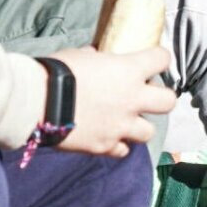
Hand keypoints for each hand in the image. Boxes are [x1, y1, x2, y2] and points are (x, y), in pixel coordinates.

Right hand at [47, 42, 176, 157]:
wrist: (38, 101)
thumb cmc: (57, 72)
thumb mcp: (79, 55)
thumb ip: (95, 59)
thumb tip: (96, 57)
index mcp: (128, 70)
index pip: (161, 59)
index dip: (159, 58)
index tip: (154, 60)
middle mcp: (132, 99)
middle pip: (168, 102)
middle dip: (161, 98)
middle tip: (147, 97)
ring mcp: (120, 126)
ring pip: (148, 132)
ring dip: (139, 126)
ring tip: (126, 122)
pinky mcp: (105, 146)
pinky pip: (122, 150)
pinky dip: (117, 144)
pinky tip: (108, 137)